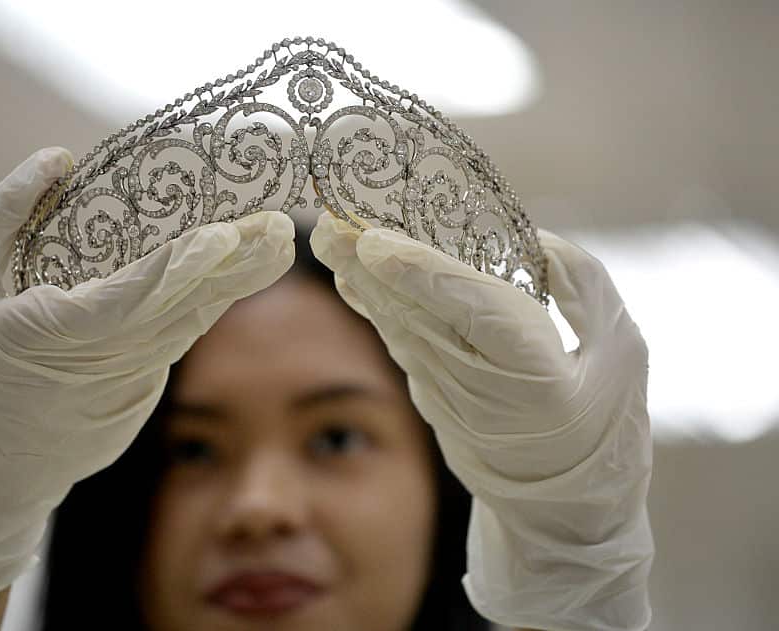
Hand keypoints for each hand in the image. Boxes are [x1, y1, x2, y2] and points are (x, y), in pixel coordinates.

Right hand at [0, 147, 294, 597]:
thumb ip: (4, 215)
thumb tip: (57, 158)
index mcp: (52, 334)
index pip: (132, 298)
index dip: (181, 268)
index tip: (224, 235)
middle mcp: (102, 366)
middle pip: (183, 311)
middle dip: (236, 268)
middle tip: (280, 228)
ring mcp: (127, 390)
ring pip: (188, 328)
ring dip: (233, 284)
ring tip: (273, 243)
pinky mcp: (138, 401)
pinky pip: (174, 343)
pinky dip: (203, 306)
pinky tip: (232, 274)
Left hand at [310, 212, 652, 630]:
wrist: (566, 506)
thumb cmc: (604, 421)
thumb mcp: (621, 352)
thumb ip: (584, 289)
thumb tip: (533, 241)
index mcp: (535, 374)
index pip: (473, 312)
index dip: (423, 275)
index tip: (377, 242)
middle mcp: (479, 386)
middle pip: (416, 316)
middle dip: (368, 268)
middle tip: (328, 223)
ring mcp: (448, 396)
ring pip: (400, 328)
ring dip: (362, 282)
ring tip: (330, 236)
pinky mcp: (432, 398)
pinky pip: (401, 344)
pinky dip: (375, 309)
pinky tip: (352, 278)